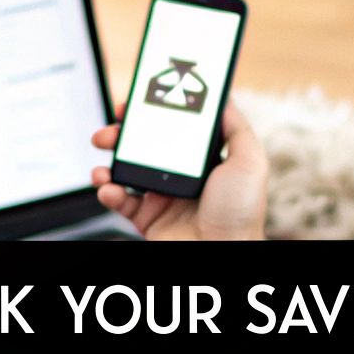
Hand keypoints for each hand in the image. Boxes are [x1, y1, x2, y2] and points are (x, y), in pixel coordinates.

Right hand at [90, 103, 268, 240]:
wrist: (222, 254)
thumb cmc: (241, 214)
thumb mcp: (250, 161)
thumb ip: (236, 128)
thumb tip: (222, 99)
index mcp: (203, 161)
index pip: (174, 129)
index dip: (155, 113)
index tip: (140, 102)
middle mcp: (181, 177)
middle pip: (144, 146)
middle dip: (123, 133)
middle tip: (112, 128)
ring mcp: (163, 198)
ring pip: (126, 172)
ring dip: (108, 161)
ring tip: (103, 159)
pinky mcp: (148, 219)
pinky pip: (120, 201)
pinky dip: (107, 191)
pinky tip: (108, 187)